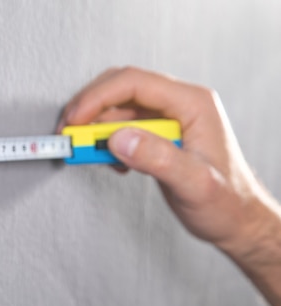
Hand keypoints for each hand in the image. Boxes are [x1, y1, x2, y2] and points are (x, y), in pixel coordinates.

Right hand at [58, 67, 280, 305]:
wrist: (236, 221)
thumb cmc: (227, 203)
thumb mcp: (194, 184)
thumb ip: (157, 159)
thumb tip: (118, 137)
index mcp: (193, 104)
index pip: (135, 83)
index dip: (98, 97)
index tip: (76, 118)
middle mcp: (179, 105)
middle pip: (121, 89)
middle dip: (90, 108)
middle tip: (69, 132)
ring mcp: (167, 119)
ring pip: (118, 108)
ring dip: (94, 127)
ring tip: (82, 149)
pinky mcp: (157, 135)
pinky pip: (121, 126)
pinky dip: (105, 140)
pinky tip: (109, 160)